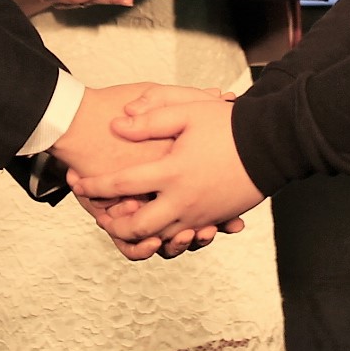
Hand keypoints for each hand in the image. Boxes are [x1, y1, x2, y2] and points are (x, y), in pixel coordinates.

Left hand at [68, 98, 264, 243]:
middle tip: (100, 215)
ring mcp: (199, 214)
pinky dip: (167, 236)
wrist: (271, 145)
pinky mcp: (213, 218)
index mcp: (170, 172)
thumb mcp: (186, 112)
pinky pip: (184, 237)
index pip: (121, 185)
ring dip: (137, 235)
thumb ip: (149, 118)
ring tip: (124, 222)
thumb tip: (117, 124)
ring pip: (159, 238)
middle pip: (135, 226)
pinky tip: (157, 226)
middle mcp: (182, 200)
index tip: (78, 182)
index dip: (94, 185)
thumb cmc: (229, 125)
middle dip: (112, 224)